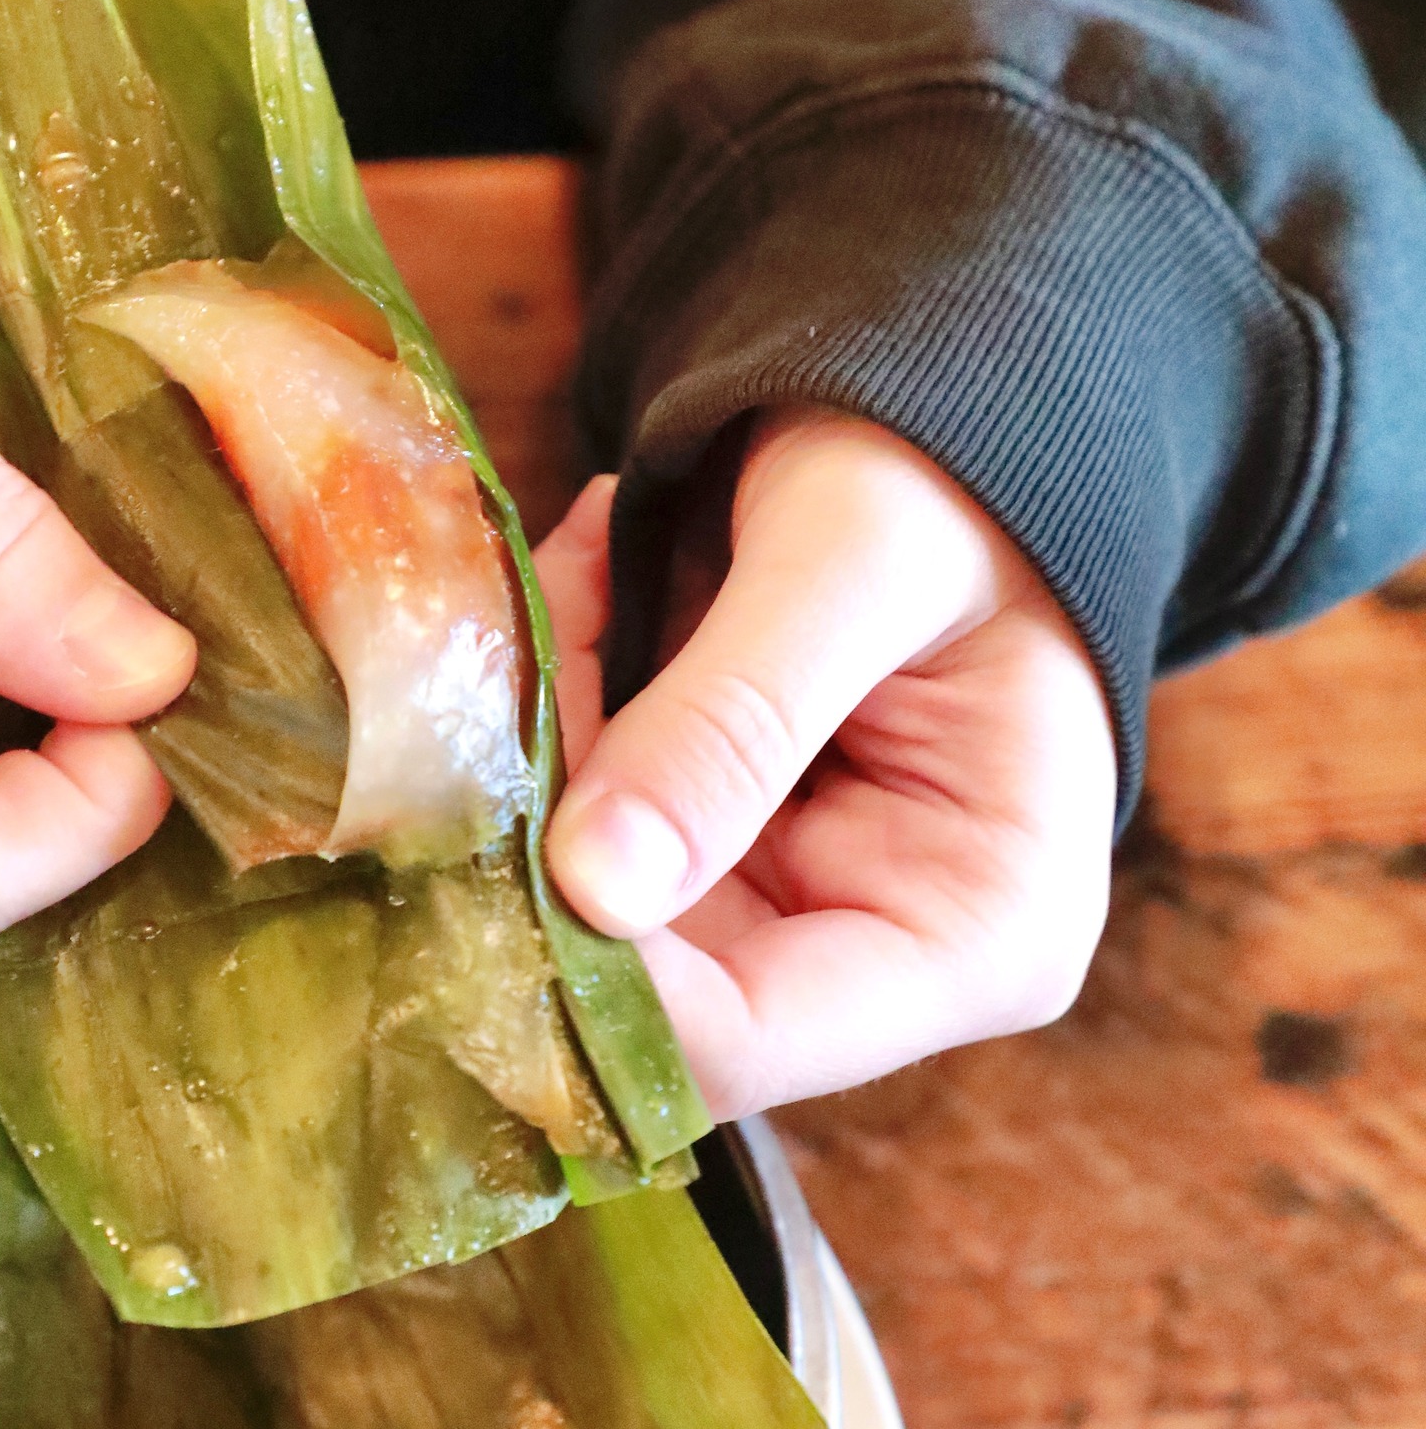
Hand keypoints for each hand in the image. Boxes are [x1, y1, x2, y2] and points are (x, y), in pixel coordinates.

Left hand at [538, 408, 1114, 1117]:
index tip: (495, 820)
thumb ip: (734, 722)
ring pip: (587, 890)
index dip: (590, 967)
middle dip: (549, 820)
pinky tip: (587, 584)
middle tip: (521, 653)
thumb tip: (593, 888)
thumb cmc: (947, 484)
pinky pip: (586, 814)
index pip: (744, 1043)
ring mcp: (783, 900)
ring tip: (581, 578)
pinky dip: (560, 704)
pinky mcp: (712, 840)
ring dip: (546, 742)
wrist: (938, 430)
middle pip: (641, 972)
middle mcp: (877, 951)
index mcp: (978, 934)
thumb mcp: (852, 568)